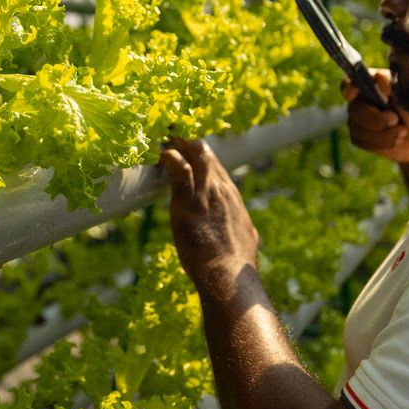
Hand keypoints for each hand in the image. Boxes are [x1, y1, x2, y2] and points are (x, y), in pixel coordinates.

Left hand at [159, 138, 259, 292]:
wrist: (227, 274)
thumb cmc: (235, 263)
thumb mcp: (246, 238)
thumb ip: (241, 227)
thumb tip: (246, 232)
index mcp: (232, 196)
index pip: (216, 166)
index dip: (201, 155)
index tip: (189, 150)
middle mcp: (221, 189)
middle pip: (206, 153)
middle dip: (189, 141)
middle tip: (173, 135)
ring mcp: (205, 192)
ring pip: (195, 153)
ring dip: (178, 142)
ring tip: (165, 137)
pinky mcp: (188, 201)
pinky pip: (179, 169)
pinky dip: (169, 157)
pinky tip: (161, 154)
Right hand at [342, 69, 408, 164]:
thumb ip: (394, 83)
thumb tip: (378, 78)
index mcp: (374, 84)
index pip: (351, 81)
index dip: (349, 87)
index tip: (353, 95)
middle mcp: (362, 100)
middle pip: (355, 108)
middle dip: (376, 119)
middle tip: (396, 120)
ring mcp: (359, 119)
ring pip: (358, 128)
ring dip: (383, 134)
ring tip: (403, 132)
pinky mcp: (360, 136)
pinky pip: (361, 141)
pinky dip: (381, 143)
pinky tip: (396, 140)